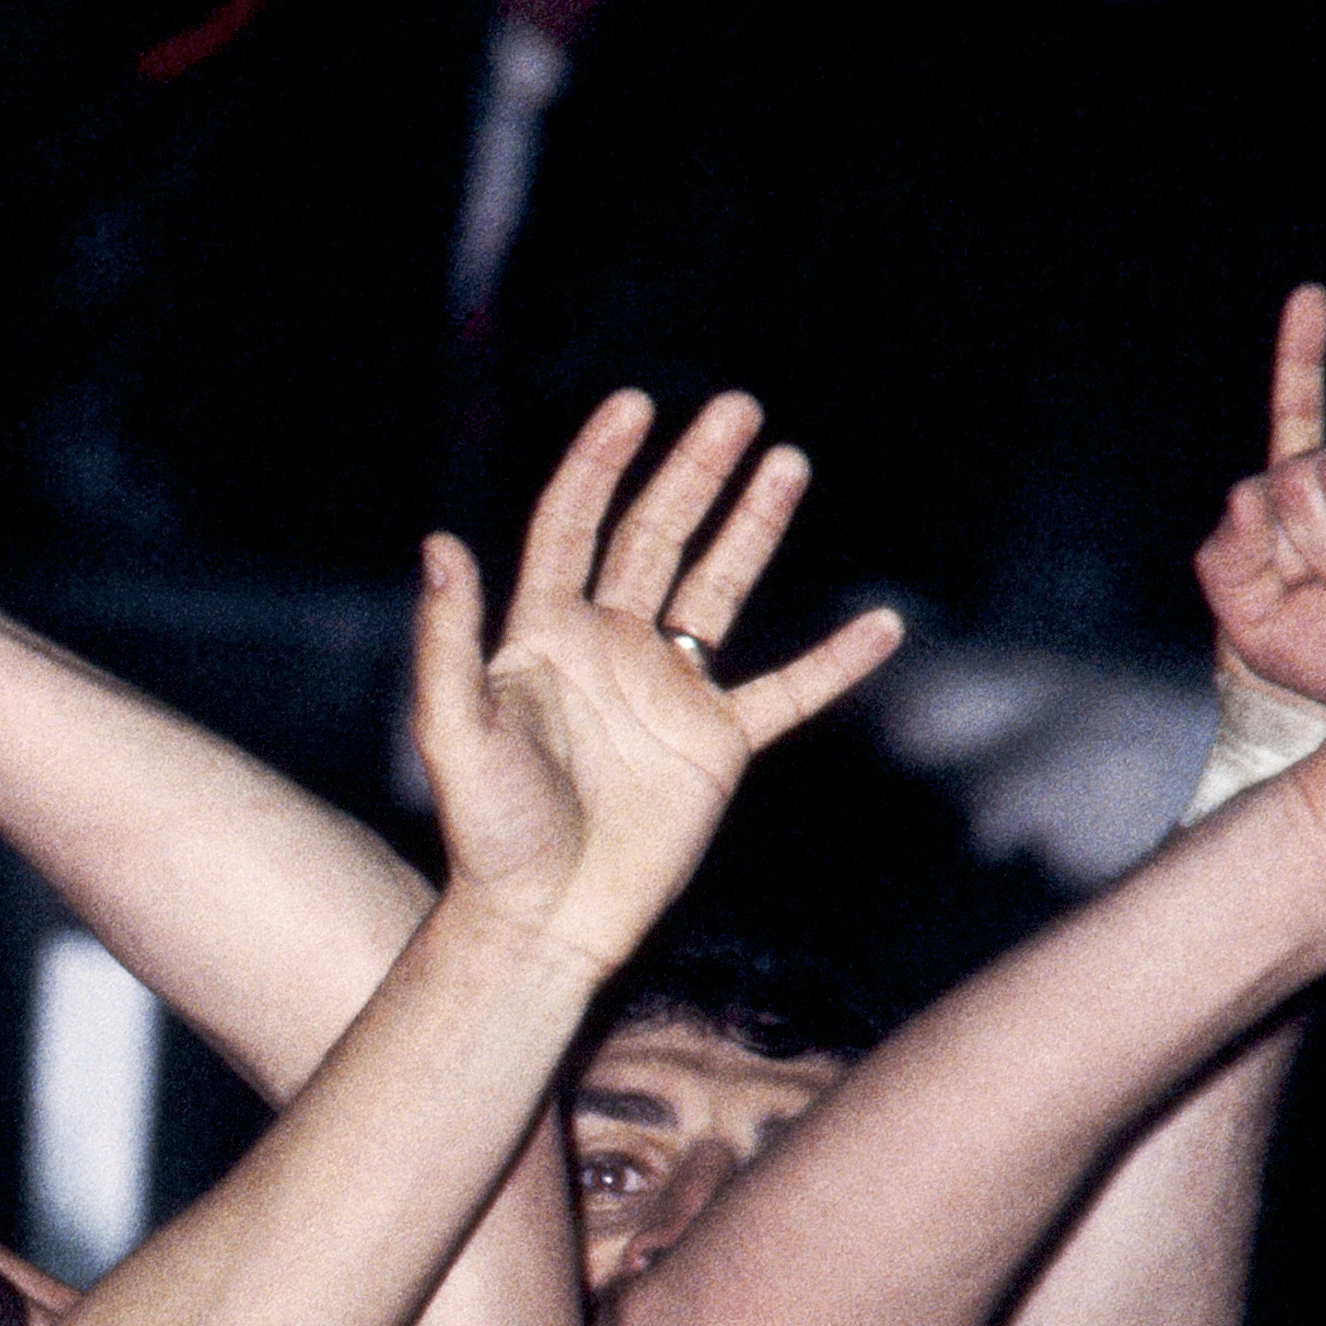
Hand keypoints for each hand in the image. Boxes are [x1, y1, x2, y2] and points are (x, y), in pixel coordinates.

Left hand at [413, 391, 900, 965]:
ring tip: (788, 462)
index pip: (573, 527)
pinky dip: (835, 662)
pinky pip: (788, 693)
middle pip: (654, 537)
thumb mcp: (454, 733)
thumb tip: (441, 543)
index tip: (632, 406)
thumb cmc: (489, 834)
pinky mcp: (716, 744)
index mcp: (544, 636)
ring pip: (718, 589)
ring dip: (752, 526)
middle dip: (694, 472)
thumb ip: (448, 640)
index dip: (599, 464)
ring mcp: (667, 693)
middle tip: (737, 409)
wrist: (546, 919)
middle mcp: (608, 649)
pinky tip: (884, 626)